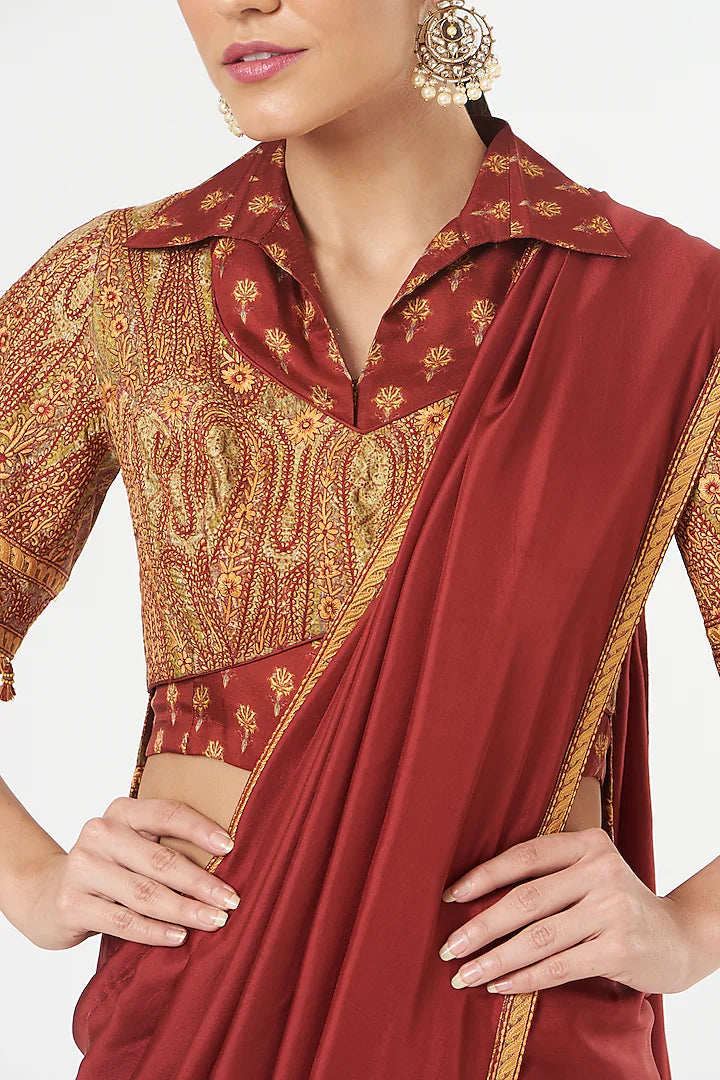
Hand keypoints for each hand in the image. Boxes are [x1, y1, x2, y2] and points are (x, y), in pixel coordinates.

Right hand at [15, 797, 240, 950]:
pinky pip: (123, 921)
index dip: (200, 829)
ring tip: (214, 921)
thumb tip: (225, 861)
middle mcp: (100, 833)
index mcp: (121, 811)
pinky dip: (155, 931)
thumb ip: (163, 845)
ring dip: (185, 910)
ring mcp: (83, 868)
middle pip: (161, 859)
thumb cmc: (107, 868)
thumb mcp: (131, 845)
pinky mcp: (72, 904)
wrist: (44, 894)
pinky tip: (179, 937)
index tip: (230, 847)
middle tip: (231, 900)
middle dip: (201, 883)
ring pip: (145, 893)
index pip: (167, 813)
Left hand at [438, 826, 696, 995]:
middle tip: (449, 947)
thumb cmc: (616, 905)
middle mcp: (601, 870)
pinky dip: (524, 978)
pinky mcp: (619, 948)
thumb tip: (475, 897)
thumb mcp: (590, 873)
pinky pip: (558, 966)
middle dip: (481, 927)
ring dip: (495, 959)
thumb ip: (548, 875)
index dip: (483, 876)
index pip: (525, 856)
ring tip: (465, 974)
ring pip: (538, 937)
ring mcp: (612, 910)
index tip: (450, 897)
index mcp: (588, 844)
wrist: (678, 938)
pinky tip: (499, 985)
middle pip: (525, 900)